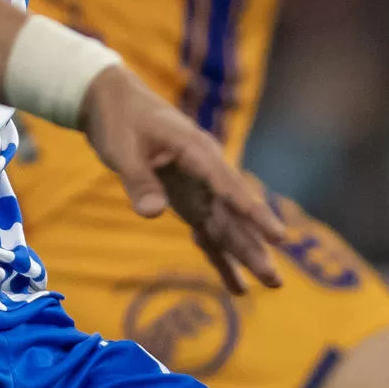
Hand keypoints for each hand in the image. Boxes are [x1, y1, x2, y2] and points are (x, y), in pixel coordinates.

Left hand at [80, 66, 284, 293]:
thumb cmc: (119, 119)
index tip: (277, 236)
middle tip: (275, 280)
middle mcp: (205, 170)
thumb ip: (139, 179)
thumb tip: (155, 213)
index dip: (252, 212)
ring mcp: (198, 187)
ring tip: (272, 285)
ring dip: (246, 254)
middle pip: (233, 212)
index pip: (227, 185)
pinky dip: (219, 257)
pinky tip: (236, 286)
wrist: (111, 101)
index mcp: (195, 150)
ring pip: (227, 225)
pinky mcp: (187, 199)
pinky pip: (207, 231)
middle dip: (254, 245)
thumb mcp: (122, 147)